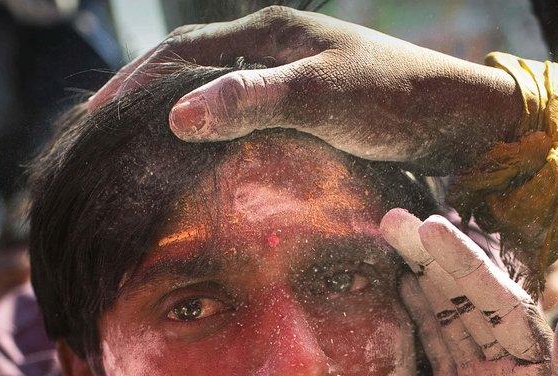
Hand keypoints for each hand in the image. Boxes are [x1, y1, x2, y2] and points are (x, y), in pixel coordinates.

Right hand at [89, 5, 521, 173]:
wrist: (460, 118)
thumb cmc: (393, 100)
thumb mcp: (318, 99)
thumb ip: (250, 102)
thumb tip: (176, 115)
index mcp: (270, 31)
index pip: (183, 49)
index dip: (136, 81)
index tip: (97, 117)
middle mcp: (277, 45)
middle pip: (194, 65)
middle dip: (149, 95)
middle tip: (109, 135)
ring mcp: (295, 73)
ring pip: (220, 90)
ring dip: (183, 115)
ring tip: (148, 151)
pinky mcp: (312, 104)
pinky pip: (248, 113)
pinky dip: (218, 134)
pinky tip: (210, 163)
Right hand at [380, 209, 557, 375]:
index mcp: (544, 365)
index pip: (499, 301)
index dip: (464, 264)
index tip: (429, 227)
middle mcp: (515, 364)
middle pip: (469, 298)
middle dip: (434, 257)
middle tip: (392, 216)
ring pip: (451, 317)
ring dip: (423, 277)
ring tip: (390, 238)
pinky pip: (439, 354)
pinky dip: (420, 320)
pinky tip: (401, 290)